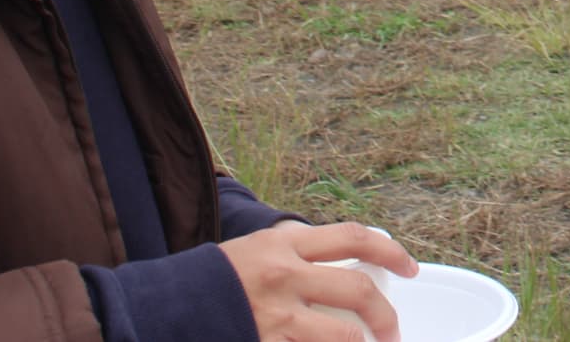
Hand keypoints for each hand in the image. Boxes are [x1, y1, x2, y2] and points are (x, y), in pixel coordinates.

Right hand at [218, 220, 418, 341]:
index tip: (409, 266)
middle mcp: (285, 275)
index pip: (354, 237)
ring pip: (345, 334)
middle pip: (359, 290)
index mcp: (285, 243)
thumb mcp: (257, 249)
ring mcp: (277, 316)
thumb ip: (298, 254)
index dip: (391, 252)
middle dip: (386, 314)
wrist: (160, 307)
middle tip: (393, 329)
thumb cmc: (212, 280)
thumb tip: (346, 263)